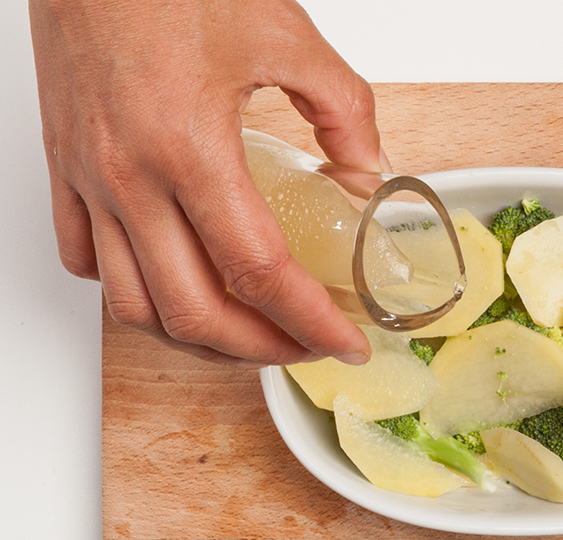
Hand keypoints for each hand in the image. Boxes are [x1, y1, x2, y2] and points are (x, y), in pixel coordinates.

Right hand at [30, 0, 384, 366]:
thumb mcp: (285, 35)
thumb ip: (342, 110)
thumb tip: (368, 170)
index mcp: (190, 146)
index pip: (260, 271)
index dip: (311, 321)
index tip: (345, 341)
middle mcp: (129, 175)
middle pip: (195, 312)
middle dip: (261, 350)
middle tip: (305, 347)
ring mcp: (89, 177)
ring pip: (133, 304)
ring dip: (197, 338)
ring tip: (247, 334)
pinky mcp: (63, 167)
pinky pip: (85, 260)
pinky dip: (132, 292)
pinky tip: (172, 284)